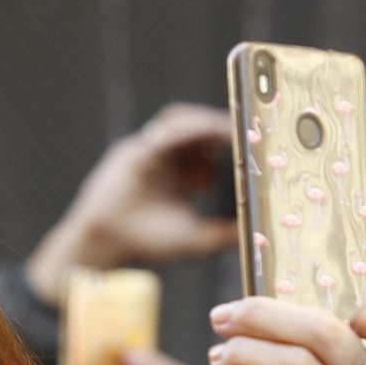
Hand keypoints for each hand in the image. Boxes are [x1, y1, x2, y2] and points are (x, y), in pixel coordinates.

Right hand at [26, 104, 237, 306]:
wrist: (107, 243)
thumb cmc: (146, 240)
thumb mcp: (196, 238)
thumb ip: (224, 235)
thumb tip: (258, 233)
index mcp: (181, 174)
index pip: (209, 146)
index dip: (232, 140)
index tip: (255, 144)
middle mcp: (166, 158)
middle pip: (198, 128)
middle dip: (224, 126)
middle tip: (251, 129)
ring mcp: (149, 151)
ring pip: (182, 121)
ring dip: (208, 123)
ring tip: (233, 131)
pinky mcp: (136, 150)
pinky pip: (167, 131)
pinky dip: (192, 127)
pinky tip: (214, 131)